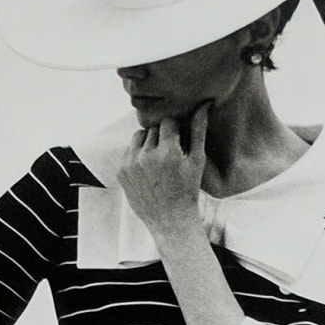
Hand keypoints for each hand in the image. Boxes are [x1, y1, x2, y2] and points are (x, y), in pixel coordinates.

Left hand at [116, 105, 210, 239]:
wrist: (170, 220)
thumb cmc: (188, 190)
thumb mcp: (197, 161)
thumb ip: (198, 131)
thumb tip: (204, 104)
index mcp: (167, 152)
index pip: (167, 122)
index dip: (175, 131)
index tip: (179, 143)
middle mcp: (146, 156)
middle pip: (153, 129)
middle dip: (162, 137)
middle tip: (169, 154)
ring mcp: (131, 164)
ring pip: (138, 137)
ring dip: (147, 143)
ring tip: (158, 160)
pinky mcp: (121, 171)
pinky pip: (128, 151)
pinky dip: (137, 156)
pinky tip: (147, 170)